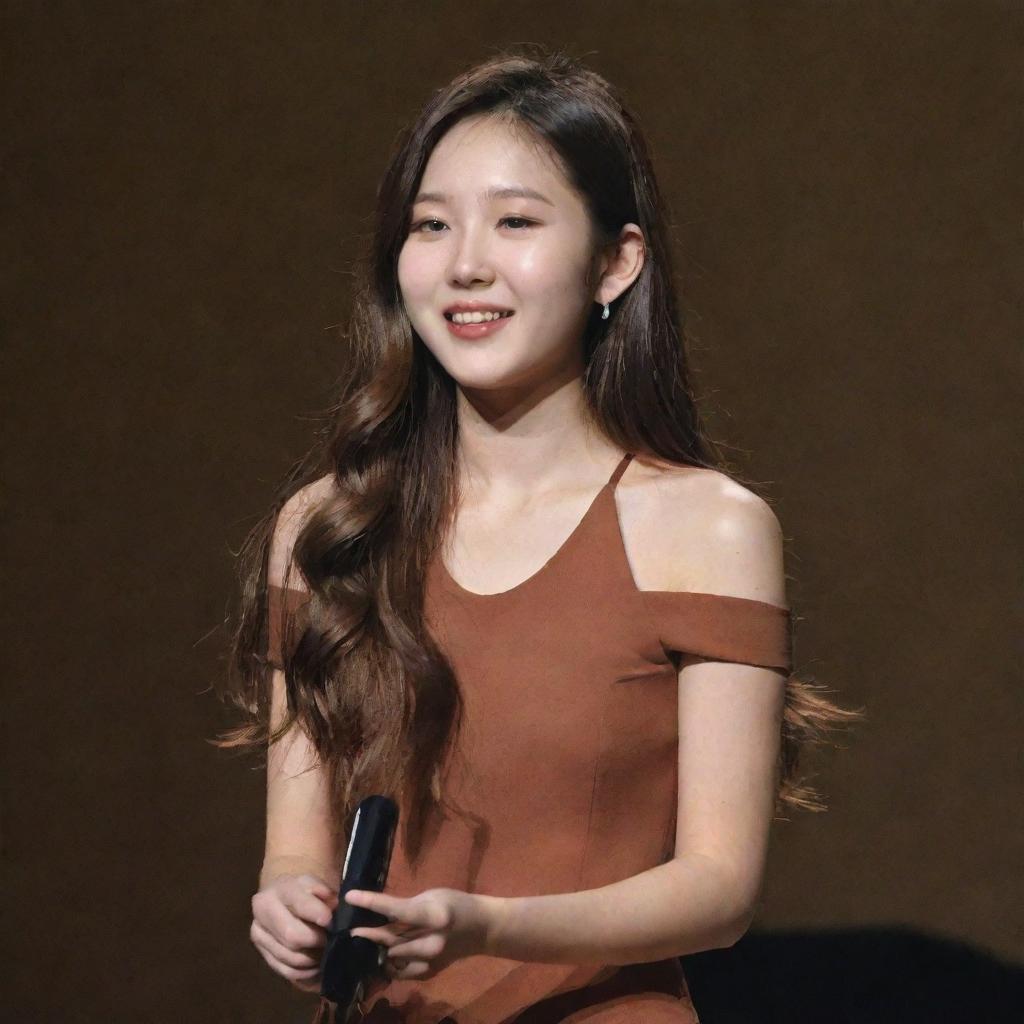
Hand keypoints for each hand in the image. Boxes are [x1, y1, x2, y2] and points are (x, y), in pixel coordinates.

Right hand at [250, 873, 338, 992]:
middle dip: (316, 941)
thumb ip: (327, 894)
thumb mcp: (319, 884)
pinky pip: (285, 970)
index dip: (319, 915)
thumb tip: (333, 907)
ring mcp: (258, 933)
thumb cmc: (309, 892)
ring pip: (289, 956)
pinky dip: (304, 972)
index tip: (331, 922)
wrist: (286, 898)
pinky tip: (315, 966)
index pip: (301, 905)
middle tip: (331, 941)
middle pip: (292, 936)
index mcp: (281, 888)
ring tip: (326, 953)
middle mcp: (263, 910)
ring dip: (311, 959)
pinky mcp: (261, 952)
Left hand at [345, 887, 502, 980]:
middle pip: (390, 939)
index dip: (371, 902)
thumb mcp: (431, 896)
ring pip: (392, 957)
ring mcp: (430, 962)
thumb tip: (377, 912)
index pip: (396, 910)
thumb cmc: (455, 904)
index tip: (349, 896)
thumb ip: (407, 906)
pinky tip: (385, 952)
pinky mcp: (429, 974)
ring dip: (378, 948)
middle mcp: (431, 942)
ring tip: (366, 940)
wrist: (481, 929)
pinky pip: (399, 971)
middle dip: (368, 933)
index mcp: (433, 916)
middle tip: (351, 929)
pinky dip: (390, 962)